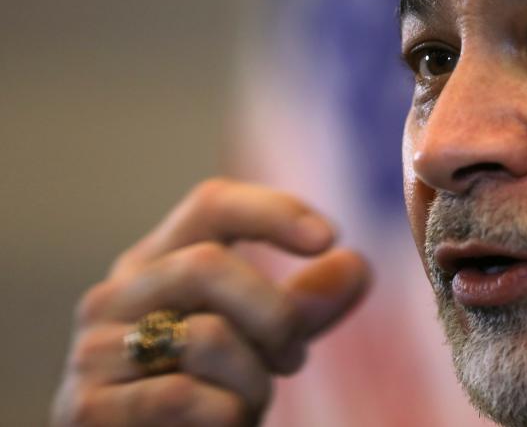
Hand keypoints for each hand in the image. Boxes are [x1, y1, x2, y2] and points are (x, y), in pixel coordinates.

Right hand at [51, 178, 370, 425]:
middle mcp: (115, 295)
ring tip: (247, 403)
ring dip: (253, 380)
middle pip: (208, 265)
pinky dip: (226, 417)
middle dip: (274, 315)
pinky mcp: (87, 408)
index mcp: (157, 263)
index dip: (272, 211)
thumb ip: (302, 307)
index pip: (212, 204)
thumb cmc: (204, 398)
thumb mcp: (260, 344)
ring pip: (205, 336)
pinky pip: (182, 397)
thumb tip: (357, 264)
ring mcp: (93, 350)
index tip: (328, 237)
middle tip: (293, 358)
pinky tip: (221, 426)